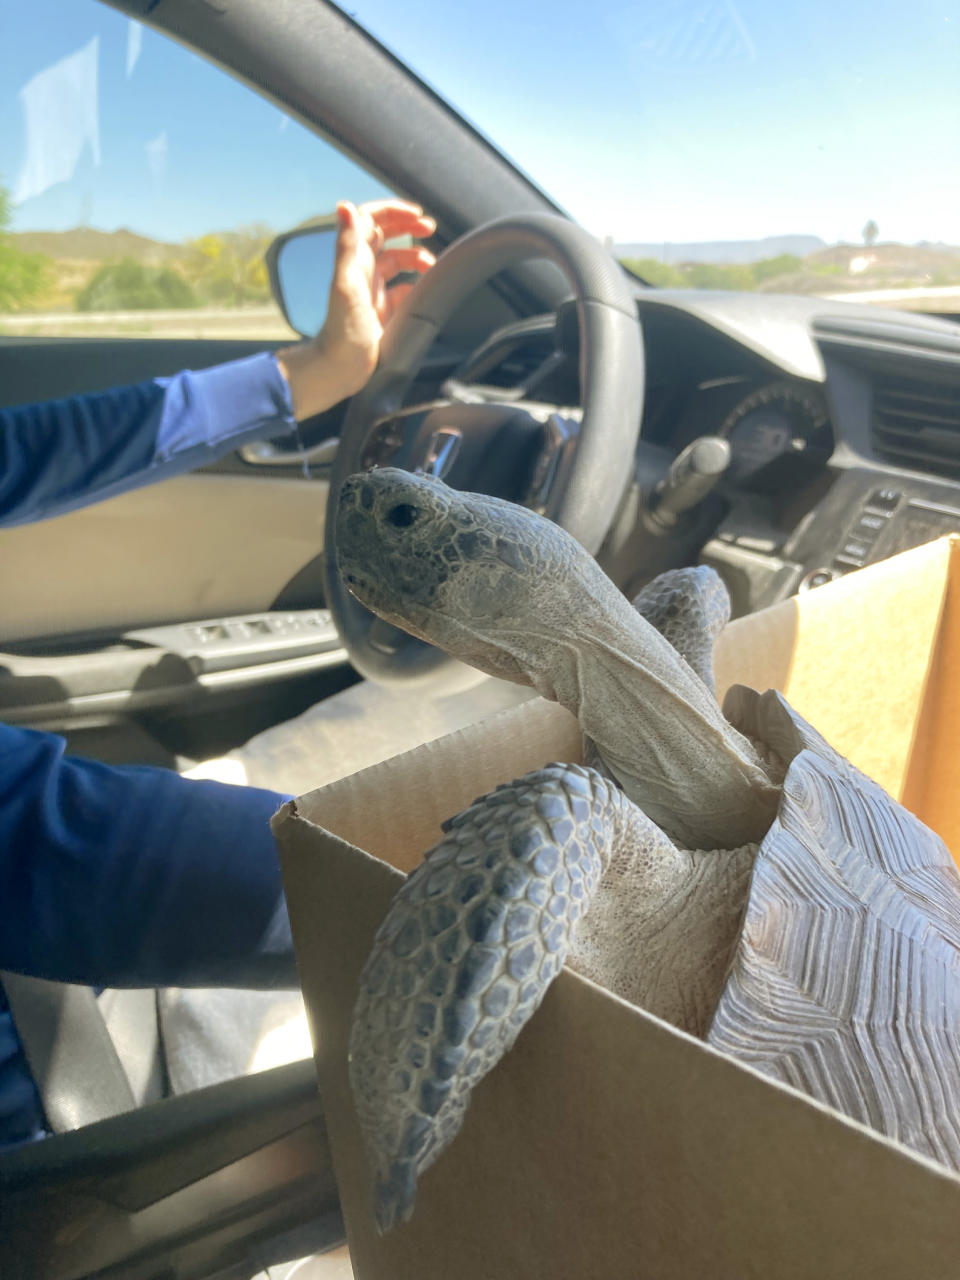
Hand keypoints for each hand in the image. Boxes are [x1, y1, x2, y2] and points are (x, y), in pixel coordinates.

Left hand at [277, 199, 435, 419]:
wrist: (340, 368)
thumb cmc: (341, 331)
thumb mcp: (347, 283)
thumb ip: (347, 244)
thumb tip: (345, 205)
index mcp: (354, 260)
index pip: (371, 220)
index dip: (392, 211)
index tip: (416, 213)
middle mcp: (363, 271)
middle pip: (386, 236)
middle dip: (408, 227)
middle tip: (429, 228)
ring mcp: (374, 291)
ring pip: (398, 262)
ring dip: (416, 257)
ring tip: (431, 265)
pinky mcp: (383, 312)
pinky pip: (403, 291)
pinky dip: (416, 286)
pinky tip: (425, 291)